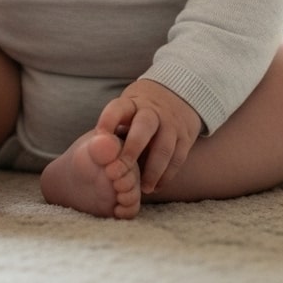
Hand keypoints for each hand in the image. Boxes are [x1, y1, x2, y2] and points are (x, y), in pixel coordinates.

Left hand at [96, 79, 201, 193]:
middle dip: (131, 151)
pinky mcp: (186, 136)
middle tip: (119, 171)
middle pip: (143, 127)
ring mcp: (171, 123)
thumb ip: (114, 128)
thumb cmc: (140, 110)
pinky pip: (178, 158)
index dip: (107, 122)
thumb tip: (97, 153)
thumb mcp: (127, 109)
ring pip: (164, 147)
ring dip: (153, 171)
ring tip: (143, 188)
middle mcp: (152, 111)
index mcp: (132, 103)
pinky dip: (167, 176)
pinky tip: (155, 186)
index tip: (99, 139)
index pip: (118, 108)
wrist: (177, 94)